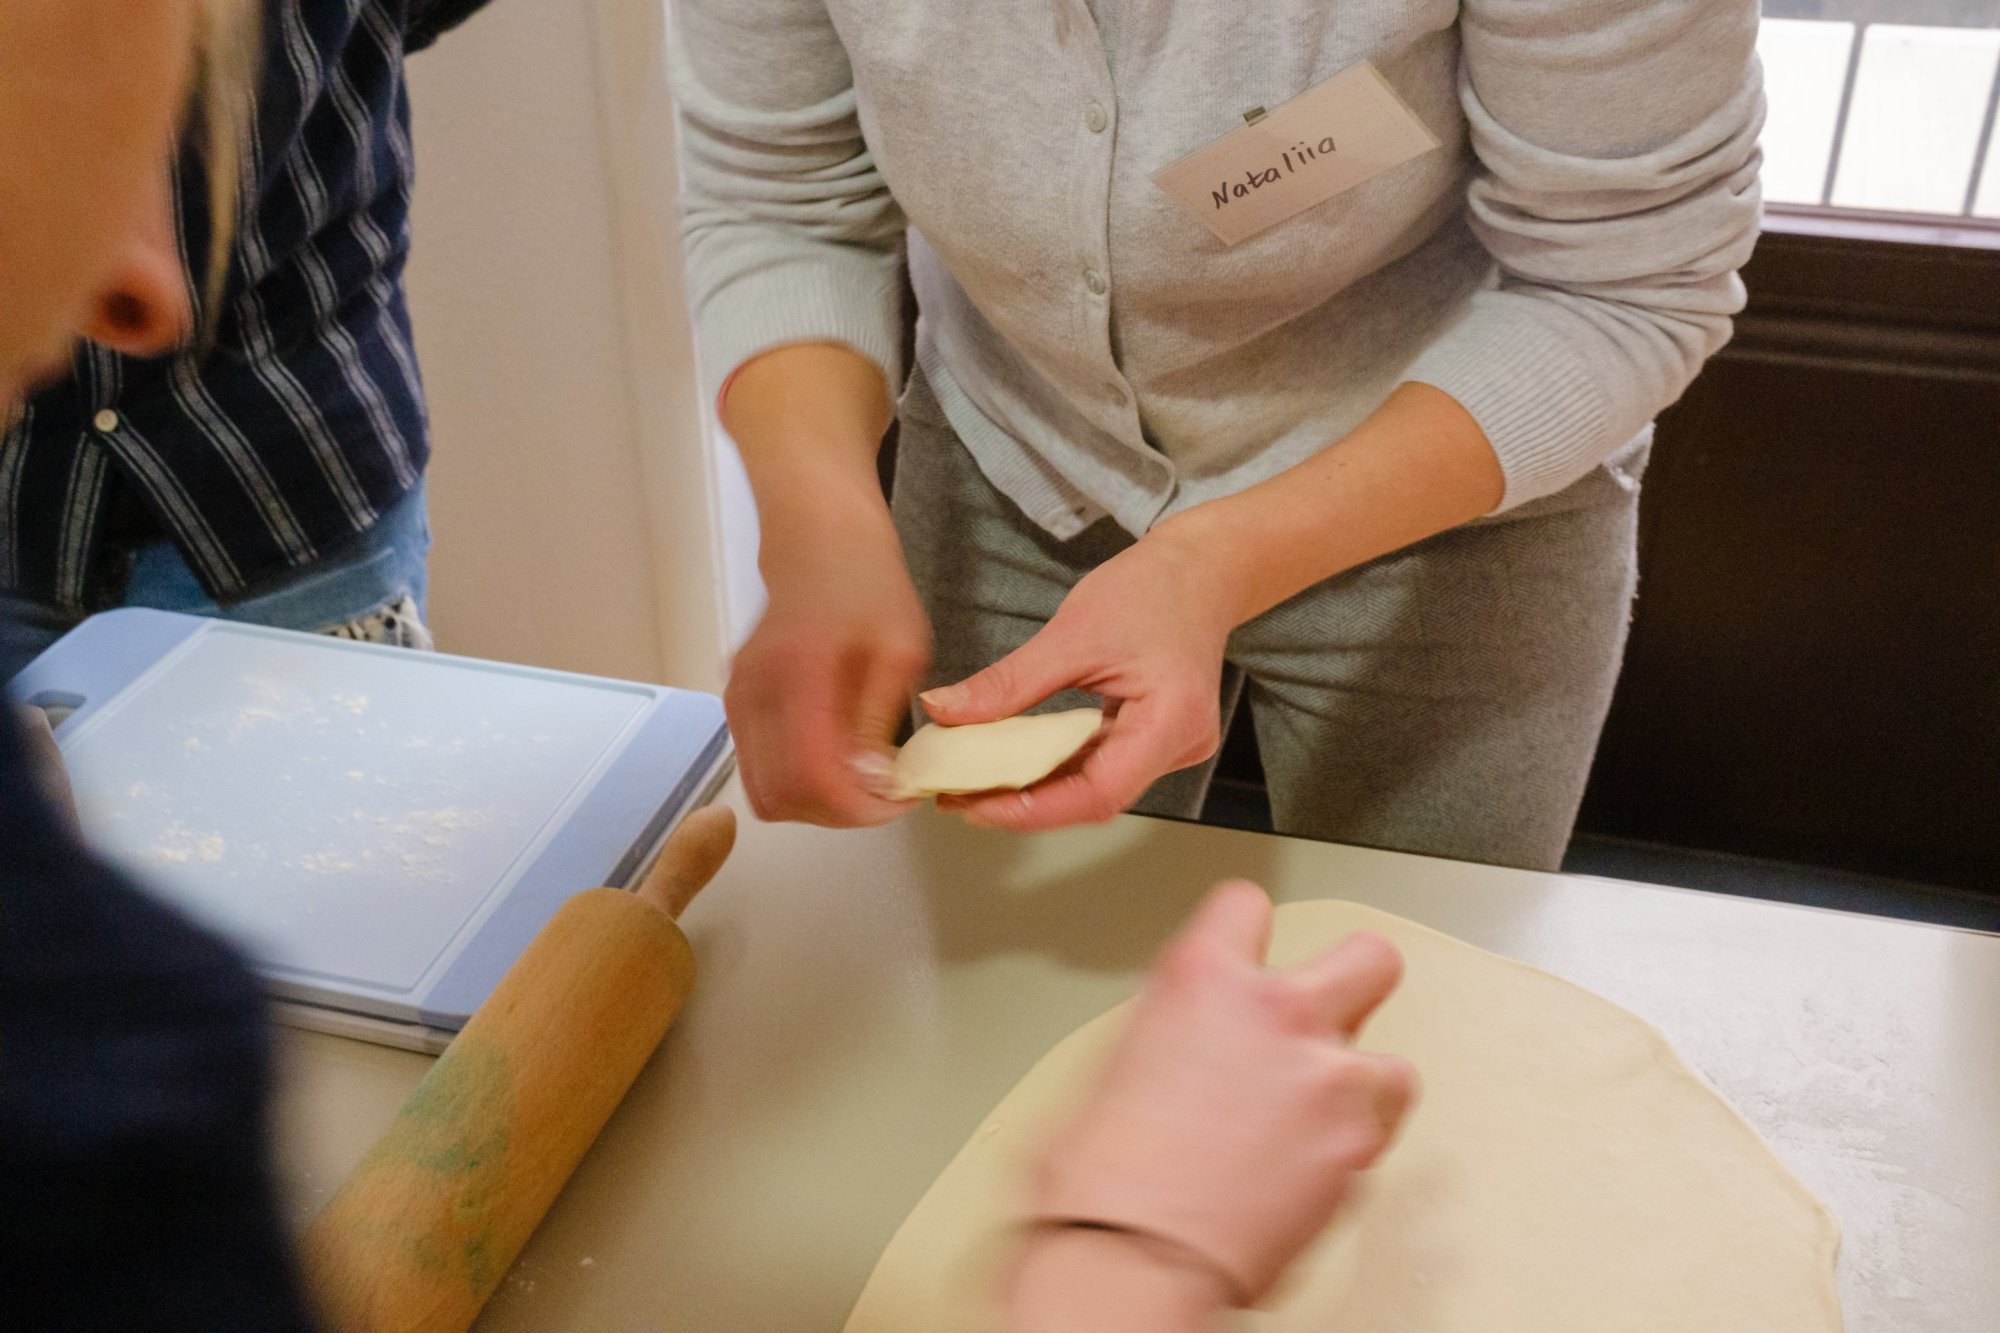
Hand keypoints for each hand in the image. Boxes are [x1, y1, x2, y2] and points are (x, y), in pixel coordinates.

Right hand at [723, 489, 931, 825]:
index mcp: (798, 673)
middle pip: (780, 797)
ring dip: (814, 802)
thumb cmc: (866, 581)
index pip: (811, 776)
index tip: (895, 802)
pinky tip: (837, 757)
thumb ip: (879, 720)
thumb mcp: (899, 647)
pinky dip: (797, 780)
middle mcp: (754, 691)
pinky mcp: (736, 701)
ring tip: (862, 778)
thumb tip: (872, 786)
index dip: (855, 808)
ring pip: (764, 790)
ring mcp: (737, 698)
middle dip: (836, 813)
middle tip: (883, 796)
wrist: (817, 536)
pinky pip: (758, 765)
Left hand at [921, 518, 1241, 830]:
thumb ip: (1009, 682)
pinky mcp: (1157, 739)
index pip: (1097, 794)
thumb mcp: (1072, 632)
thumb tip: (945, 713)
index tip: (974, 806)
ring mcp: (1171, 746)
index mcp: (1170, 723)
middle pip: (1094, 797)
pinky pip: (1101, 764)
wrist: (1202, 570)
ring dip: (1034, 787)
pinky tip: (1010, 762)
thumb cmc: (1153, 589)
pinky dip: (1054, 766)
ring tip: (972, 784)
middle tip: (958, 797)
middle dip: (1023, 802)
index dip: (1031, 809)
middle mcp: (1179, 746)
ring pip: (1094, 785)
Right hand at [1026, 881, 1414, 1308]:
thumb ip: (1173, 1037)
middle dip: (1354, 981)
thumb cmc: (1102, 1182)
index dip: (1245, 930)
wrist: (1132, 1260)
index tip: (1245, 949)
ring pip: (1390, 1062)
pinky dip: (1348, 1151)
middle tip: (1324, 1011)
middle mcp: (1277, 1015)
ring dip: (1358, 1085)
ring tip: (1313, 1115)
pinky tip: (1305, 1169)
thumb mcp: (1113, 1070)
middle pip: (1368, 957)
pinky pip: (1375, 1136)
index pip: (1247, 905)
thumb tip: (1184, 1052)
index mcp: (1202, 980)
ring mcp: (1328, 1081)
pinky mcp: (1358, 1149)